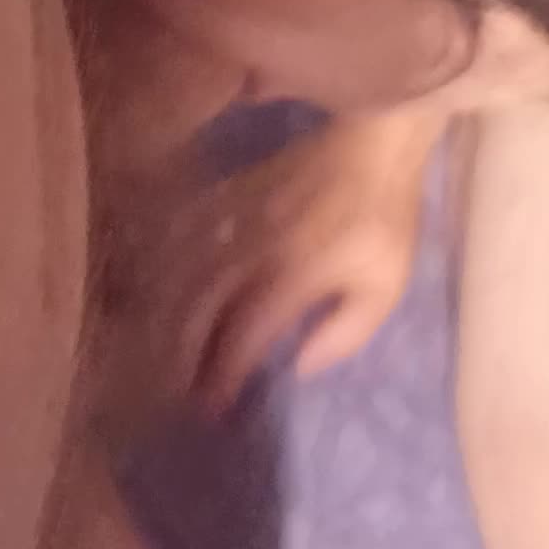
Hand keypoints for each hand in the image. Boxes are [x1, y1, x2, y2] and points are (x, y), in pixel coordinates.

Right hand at [121, 105, 446, 417]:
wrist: (377, 142)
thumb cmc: (385, 219)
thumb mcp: (386, 288)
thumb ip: (344, 334)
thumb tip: (299, 364)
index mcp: (295, 273)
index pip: (244, 332)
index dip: (224, 372)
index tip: (212, 407)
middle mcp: (258, 245)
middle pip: (203, 304)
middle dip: (186, 350)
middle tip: (178, 386)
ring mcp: (243, 212)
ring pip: (189, 266)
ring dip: (172, 309)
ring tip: (163, 344)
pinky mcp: (238, 187)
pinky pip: (193, 223)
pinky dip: (173, 254)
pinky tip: (163, 275)